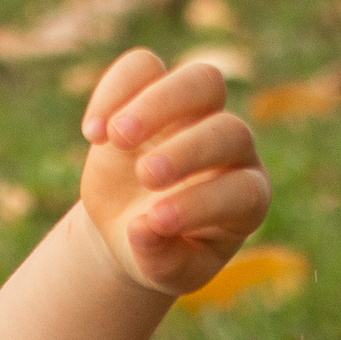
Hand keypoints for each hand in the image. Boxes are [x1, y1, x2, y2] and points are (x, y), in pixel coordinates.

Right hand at [79, 48, 271, 296]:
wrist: (131, 227)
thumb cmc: (160, 255)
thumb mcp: (163, 272)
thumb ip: (161, 259)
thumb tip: (145, 226)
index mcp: (247, 199)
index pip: (241, 190)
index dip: (203, 202)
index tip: (157, 220)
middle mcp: (233, 151)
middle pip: (228, 130)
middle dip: (188, 151)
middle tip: (146, 177)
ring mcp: (198, 114)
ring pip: (202, 82)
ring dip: (159, 103)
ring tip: (116, 139)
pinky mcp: (156, 89)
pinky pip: (145, 67)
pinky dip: (116, 89)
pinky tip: (94, 134)